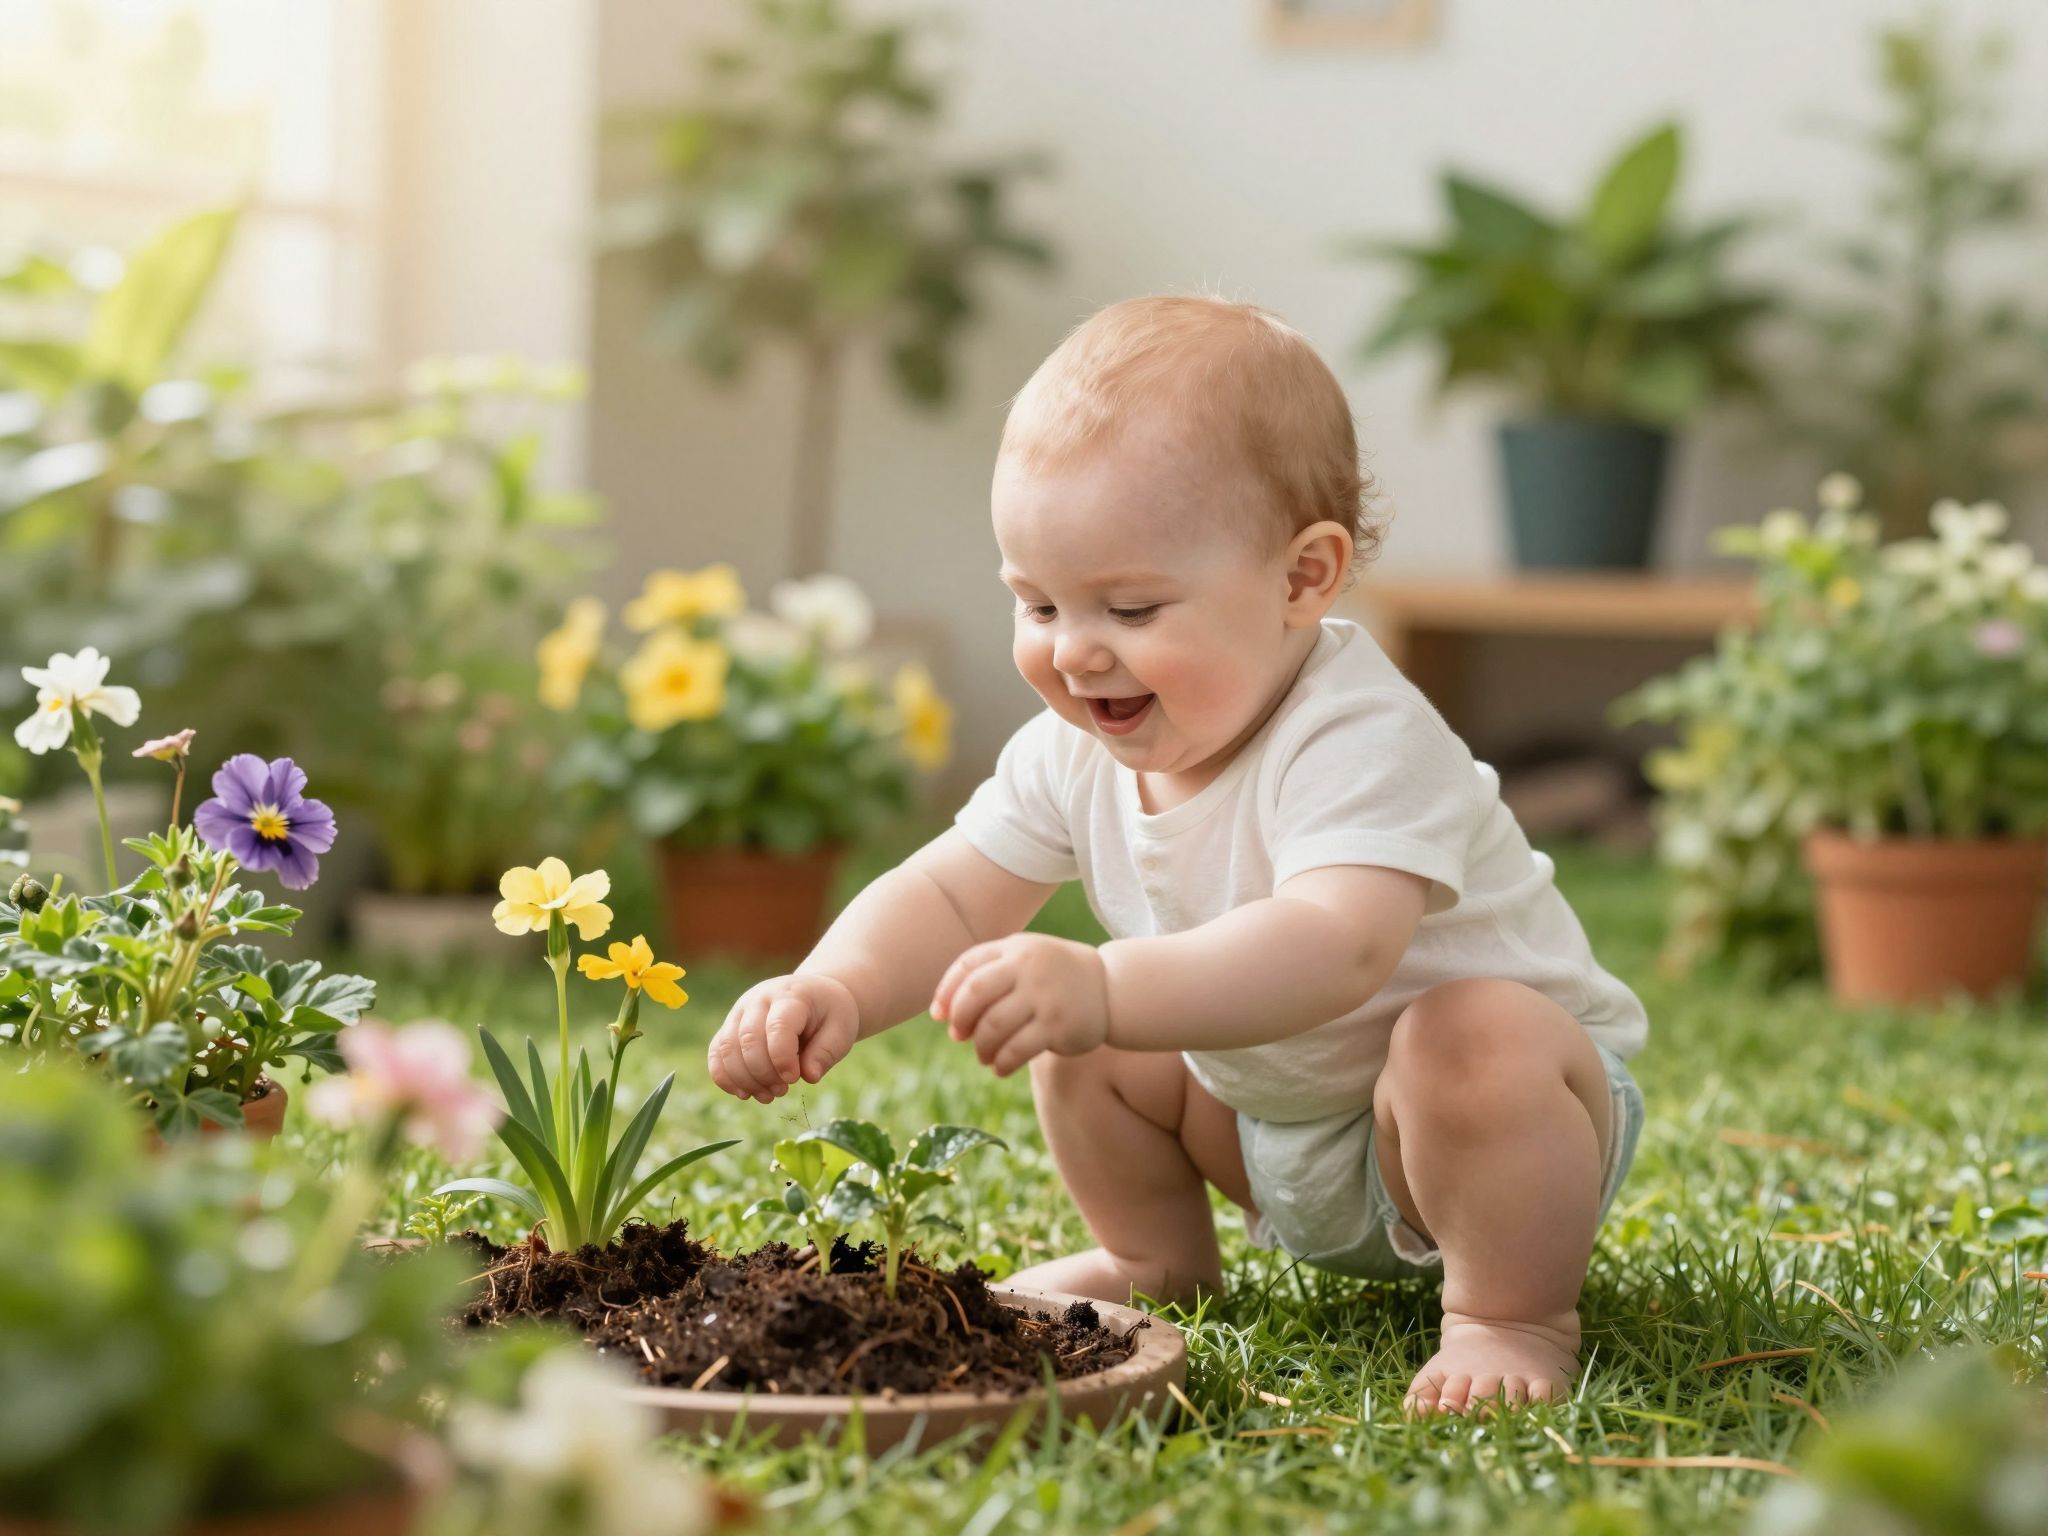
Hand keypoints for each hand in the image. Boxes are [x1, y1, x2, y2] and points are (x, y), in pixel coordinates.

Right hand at [708, 973, 859, 1102]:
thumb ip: (826, 1052)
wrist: (815, 996)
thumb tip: (808, 1076)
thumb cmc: (830, 1015)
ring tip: (768, 1096)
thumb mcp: (842, 1029)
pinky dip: (725, 1077)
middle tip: (782, 1091)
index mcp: (791, 995)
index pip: (778, 1026)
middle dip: (763, 1073)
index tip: (794, 1079)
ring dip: (744, 1079)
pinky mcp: (730, 1026)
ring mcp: (740, 1011)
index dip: (782, 1058)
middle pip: (748, 1038)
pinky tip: (745, 1093)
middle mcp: (759, 999)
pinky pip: (716, 1052)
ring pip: (727, 1047)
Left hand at [930, 933, 1110, 1076]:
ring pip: (993, 1026)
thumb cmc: (1055, 977)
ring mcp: (1044, 995)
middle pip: (975, 994)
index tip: (939, 1015)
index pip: (967, 965)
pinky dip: (1001, 1063)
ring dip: (981, 1047)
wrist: (1111, 988)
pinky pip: (1016, 1049)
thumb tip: (946, 1012)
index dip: (946, 992)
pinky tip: (1000, 1068)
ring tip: (983, 1056)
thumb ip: (990, 973)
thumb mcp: (1026, 960)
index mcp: (1015, 948)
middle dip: (960, 1020)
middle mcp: (1028, 967)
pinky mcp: (1057, 1025)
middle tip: (959, 1037)